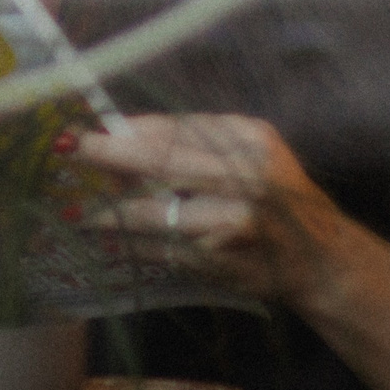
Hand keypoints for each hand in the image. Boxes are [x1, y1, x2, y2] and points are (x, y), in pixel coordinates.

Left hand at [73, 115, 389, 389]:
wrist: (322, 258)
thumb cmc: (277, 195)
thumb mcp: (248, 153)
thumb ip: (195, 143)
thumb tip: (121, 137)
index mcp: (252, 140)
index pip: (176, 130)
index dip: (127, 131)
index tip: (86, 128)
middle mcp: (248, 178)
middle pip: (163, 162)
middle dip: (109, 156)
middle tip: (67, 150)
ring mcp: (236, 223)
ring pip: (157, 213)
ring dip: (112, 212)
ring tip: (78, 211)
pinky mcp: (225, 262)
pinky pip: (164, 249)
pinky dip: (134, 245)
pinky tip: (111, 240)